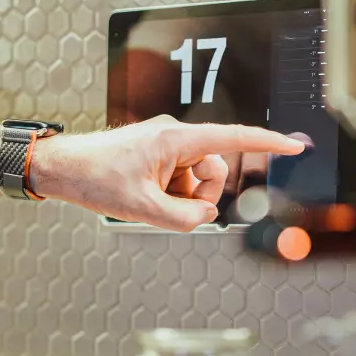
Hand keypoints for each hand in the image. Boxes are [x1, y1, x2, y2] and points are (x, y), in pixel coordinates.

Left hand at [32, 115, 305, 231]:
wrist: (61, 168)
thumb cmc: (94, 179)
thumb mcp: (143, 209)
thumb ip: (185, 218)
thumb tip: (206, 215)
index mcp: (176, 140)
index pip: (233, 139)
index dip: (267, 144)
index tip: (295, 145)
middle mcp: (175, 137)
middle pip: (213, 171)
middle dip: (197, 195)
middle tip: (164, 206)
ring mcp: (165, 146)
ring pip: (195, 180)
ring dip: (179, 198)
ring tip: (146, 200)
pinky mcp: (156, 155)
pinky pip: (177, 180)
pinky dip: (167, 195)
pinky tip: (141, 196)